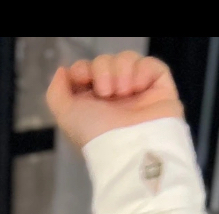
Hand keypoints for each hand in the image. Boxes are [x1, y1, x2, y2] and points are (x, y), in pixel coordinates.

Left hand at [47, 52, 182, 151]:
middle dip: (102, 69)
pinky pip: (152, 66)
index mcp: (95, 104)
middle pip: (106, 62)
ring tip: (123, 92)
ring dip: (121, 69)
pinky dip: (142, 70)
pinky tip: (137, 87)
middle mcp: (117, 98)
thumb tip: (63, 71)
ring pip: (128, 60)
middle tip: (106, 93)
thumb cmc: (97, 136)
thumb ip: (57, 92)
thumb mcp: (66, 115)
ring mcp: (140, 94)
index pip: (88, 71)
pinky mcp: (162, 91)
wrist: (129, 150)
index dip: (83, 69)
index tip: (82, 78)